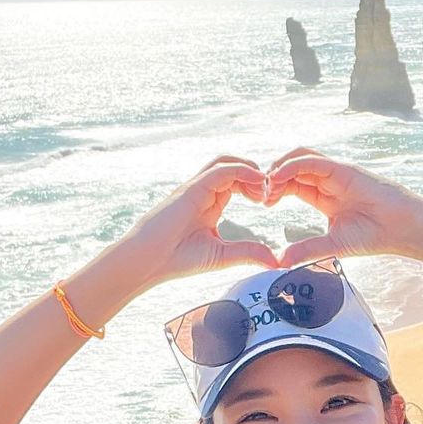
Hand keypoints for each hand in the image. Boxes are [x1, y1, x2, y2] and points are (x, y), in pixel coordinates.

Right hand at [118, 154, 278, 281]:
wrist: (148, 261)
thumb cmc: (177, 258)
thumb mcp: (223, 255)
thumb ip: (248, 253)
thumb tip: (274, 260)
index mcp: (209, 203)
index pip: (236, 182)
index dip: (255, 186)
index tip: (269, 201)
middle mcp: (203, 191)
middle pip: (234, 167)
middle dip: (256, 175)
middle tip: (271, 193)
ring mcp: (196, 187)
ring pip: (227, 163)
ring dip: (250, 170)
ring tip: (265, 186)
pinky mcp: (192, 188)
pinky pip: (220, 170)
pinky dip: (241, 171)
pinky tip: (257, 182)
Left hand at [263, 148, 422, 267]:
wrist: (401, 229)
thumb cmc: (375, 235)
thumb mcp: (333, 244)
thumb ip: (307, 249)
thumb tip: (281, 262)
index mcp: (324, 196)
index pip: (293, 183)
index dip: (275, 189)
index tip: (264, 204)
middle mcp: (329, 180)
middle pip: (292, 168)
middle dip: (273, 178)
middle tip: (261, 195)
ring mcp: (336, 172)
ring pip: (299, 158)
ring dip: (279, 168)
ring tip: (268, 186)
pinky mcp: (343, 169)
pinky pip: (312, 161)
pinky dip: (291, 167)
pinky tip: (278, 179)